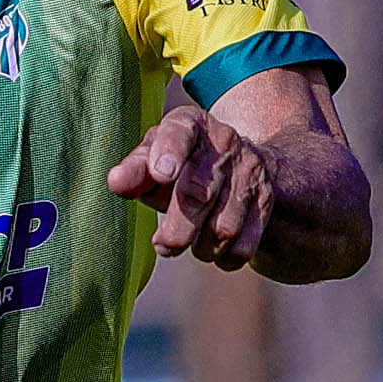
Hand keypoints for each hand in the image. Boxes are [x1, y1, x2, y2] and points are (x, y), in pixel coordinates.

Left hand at [110, 100, 278, 270]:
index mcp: (188, 124)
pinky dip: (224, 257)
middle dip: (178, 228)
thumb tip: (117, 182)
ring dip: (201, 246)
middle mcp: (224, 141)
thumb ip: (133, 171)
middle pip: (198, 193)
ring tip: (189, 242)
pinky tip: (213, 249)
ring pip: (224, 227)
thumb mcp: (150, 160)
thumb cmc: (175, 164)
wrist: (232, 164)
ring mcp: (250, 170)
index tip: (161, 174)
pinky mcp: (265, 199)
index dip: (169, 154)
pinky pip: (245, 243)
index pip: (179, 134)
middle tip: (164, 245)